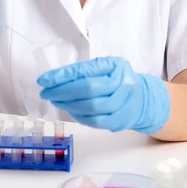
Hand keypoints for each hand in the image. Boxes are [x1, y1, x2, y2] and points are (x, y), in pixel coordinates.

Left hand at [37, 56, 169, 133]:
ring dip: (68, 105)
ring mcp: (124, 104)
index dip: (63, 76)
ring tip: (56, 100)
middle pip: (88, 89)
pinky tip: (70, 109)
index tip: (44, 80)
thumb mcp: (104, 67)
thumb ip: (84, 70)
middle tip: (46, 92)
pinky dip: (78, 116)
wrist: (142, 99)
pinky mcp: (120, 121)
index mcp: (116, 66)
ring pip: (91, 108)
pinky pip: (95, 121)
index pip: (86, 71)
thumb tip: (55, 79)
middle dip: (62, 91)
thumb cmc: (117, 79)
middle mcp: (123, 84)